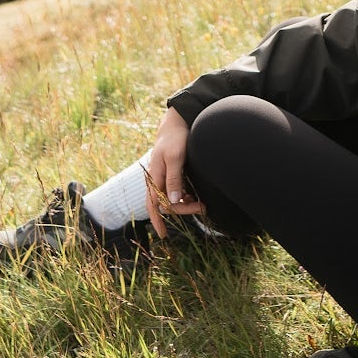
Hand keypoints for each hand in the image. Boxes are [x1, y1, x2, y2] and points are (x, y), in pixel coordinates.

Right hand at [144, 107, 207, 237]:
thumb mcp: (175, 157)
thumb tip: (172, 201)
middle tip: (203, 208)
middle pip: (166, 204)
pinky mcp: (172, 174)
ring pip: (172, 199)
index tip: (164, 235)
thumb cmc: (175, 138)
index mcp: (154, 177)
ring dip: (185, 204)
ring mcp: (164, 177)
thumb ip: (174, 179)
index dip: (158, 221)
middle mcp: (157, 179)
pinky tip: (194, 195)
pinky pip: (176, 191)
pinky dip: (185, 196)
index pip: (154, 205)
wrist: (177, 122)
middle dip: (183, 210)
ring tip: (202, 203)